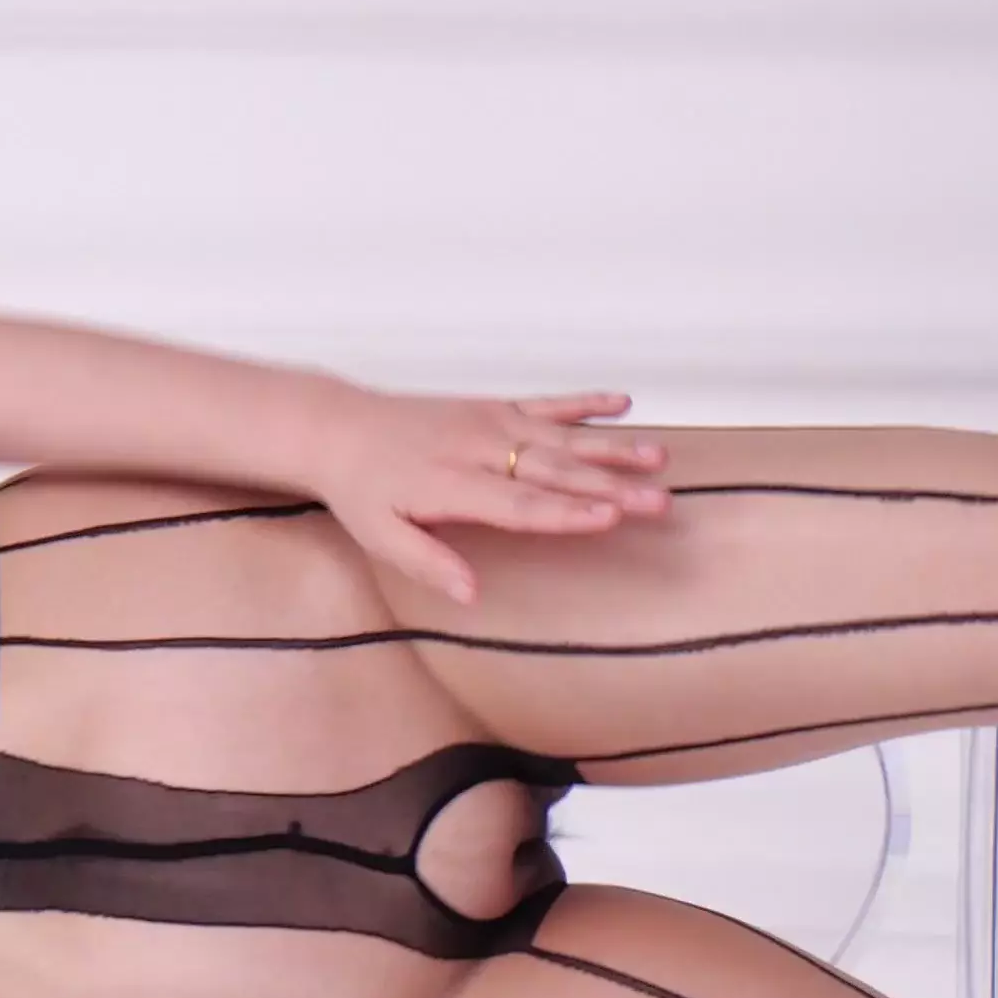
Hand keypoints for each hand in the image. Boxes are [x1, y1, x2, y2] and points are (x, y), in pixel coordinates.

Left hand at [304, 387, 671, 605]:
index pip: (521, 504)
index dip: (567, 512)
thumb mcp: (380, 537)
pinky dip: (585, 403)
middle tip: (657, 501)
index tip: (611, 517)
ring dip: (613, 448)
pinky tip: (623, 402)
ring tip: (658, 459)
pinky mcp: (494, 407)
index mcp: (454, 484)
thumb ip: (428, 563)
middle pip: (555, 472)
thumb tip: (471, 595)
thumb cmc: (362, 490)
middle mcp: (480, 448)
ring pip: (562, 437)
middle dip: (611, 487)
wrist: (339, 428)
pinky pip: (548, 404)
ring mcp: (491, 423)